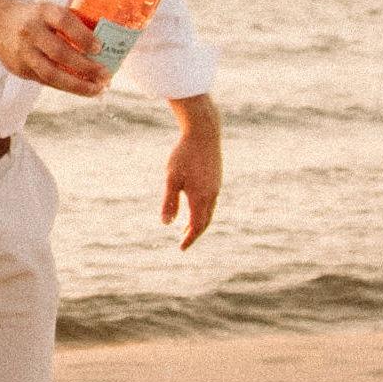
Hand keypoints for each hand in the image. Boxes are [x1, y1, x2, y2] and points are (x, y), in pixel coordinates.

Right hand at [0, 1, 109, 96]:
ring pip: (52, 73)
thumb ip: (71, 24)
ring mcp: (24, 52)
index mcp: (43, 12)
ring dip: (77, 85)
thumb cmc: (34, 18)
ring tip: (97, 89)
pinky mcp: (21, 69)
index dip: (82, 35)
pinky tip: (82, 89)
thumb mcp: (49, 11)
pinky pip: (46, 81)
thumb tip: (105, 42)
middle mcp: (32, 32)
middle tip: (106, 75)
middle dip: (86, 66)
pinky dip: (66, 86)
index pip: (64, 22)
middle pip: (60, 52)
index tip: (99, 47)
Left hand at [161, 122, 220, 249]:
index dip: (189, 239)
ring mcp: (216, 186)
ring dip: (199, 222)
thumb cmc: (184, 155)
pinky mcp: (217, 178)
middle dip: (194, 233)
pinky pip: (211, 201)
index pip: (196, 226)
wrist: (204, 133)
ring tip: (187, 226)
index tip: (181, 248)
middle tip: (184, 240)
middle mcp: (211, 195)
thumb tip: (165, 224)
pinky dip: (203, 210)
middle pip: (205, 221)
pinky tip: (195, 206)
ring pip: (209, 211)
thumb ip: (169, 202)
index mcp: (200, 197)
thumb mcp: (171, 178)